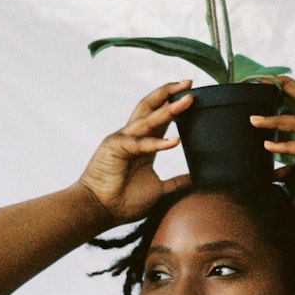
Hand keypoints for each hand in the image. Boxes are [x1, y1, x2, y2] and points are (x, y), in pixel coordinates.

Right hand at [79, 81, 192, 225]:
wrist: (100, 211)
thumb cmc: (124, 201)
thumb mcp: (158, 189)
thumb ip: (175, 182)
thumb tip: (194, 179)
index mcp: (142, 144)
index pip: (160, 117)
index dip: (174, 104)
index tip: (192, 94)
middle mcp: (132, 137)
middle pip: (151, 106)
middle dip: (170, 92)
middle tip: (189, 83)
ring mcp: (123, 140)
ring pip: (148, 118)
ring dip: (169, 109)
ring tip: (188, 100)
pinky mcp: (115, 148)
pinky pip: (140, 143)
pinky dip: (158, 142)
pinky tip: (175, 141)